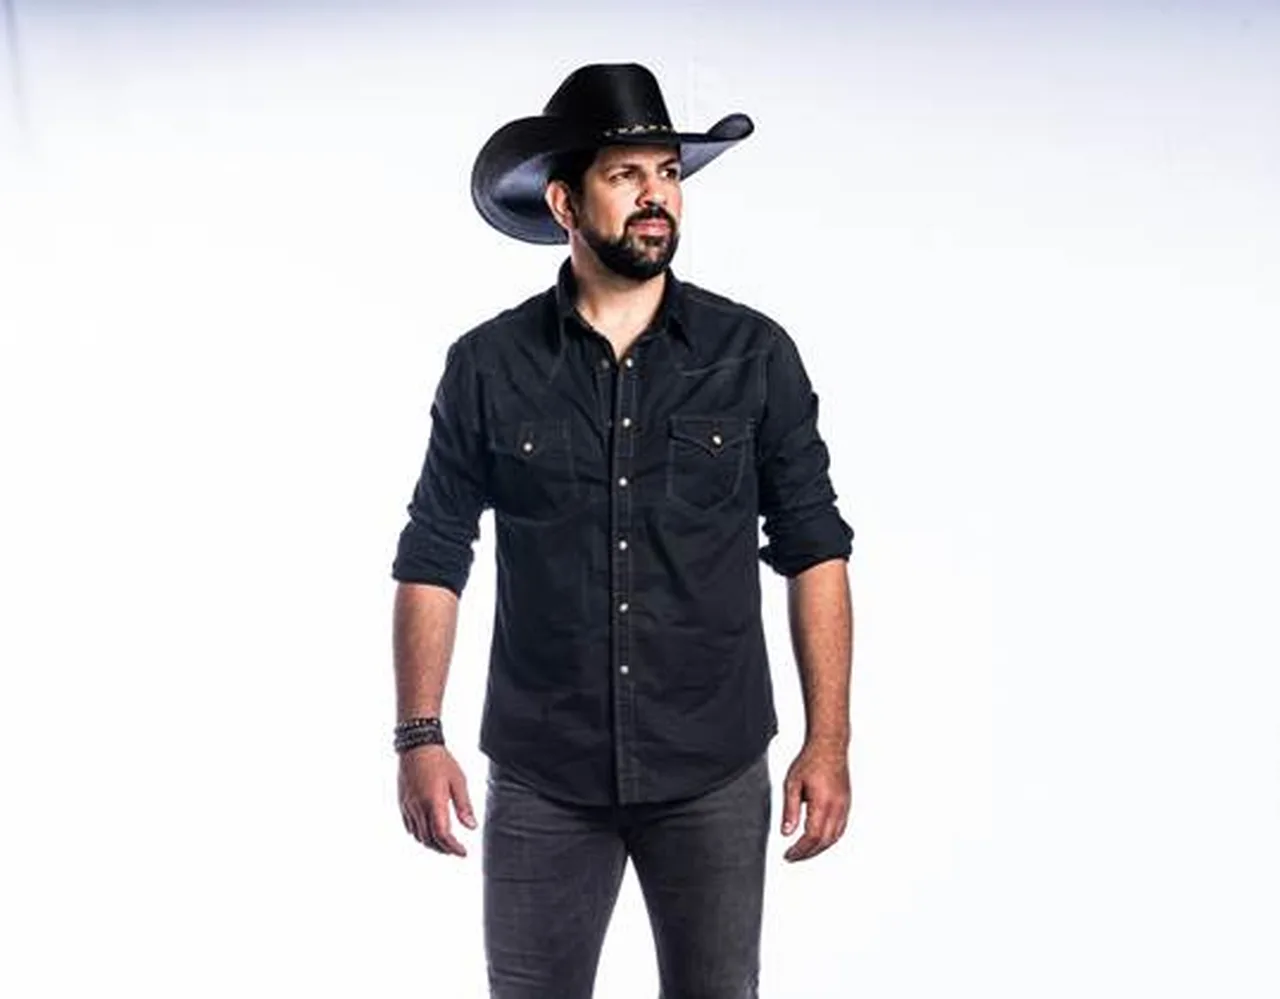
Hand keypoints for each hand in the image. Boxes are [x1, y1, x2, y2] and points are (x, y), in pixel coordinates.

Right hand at [398, 744, 476, 856]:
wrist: (417, 746)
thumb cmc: (440, 761)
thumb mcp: (458, 781)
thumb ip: (464, 806)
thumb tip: (471, 826)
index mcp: (434, 803)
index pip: (442, 835)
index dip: (453, 847)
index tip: (463, 852)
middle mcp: (418, 808)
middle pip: (430, 839)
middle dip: (443, 849)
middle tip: (455, 850)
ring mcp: (408, 806)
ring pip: (418, 836)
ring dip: (431, 844)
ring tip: (444, 844)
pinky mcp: (403, 803)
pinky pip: (409, 827)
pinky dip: (420, 835)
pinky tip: (428, 832)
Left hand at [779, 741, 850, 861]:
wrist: (829, 746)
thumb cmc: (811, 761)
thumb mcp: (792, 784)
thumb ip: (790, 810)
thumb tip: (786, 832)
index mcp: (822, 803)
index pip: (812, 836)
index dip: (800, 850)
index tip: (789, 854)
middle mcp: (836, 807)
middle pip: (824, 841)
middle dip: (808, 853)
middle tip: (793, 856)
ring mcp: (844, 807)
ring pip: (834, 838)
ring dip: (819, 849)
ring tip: (804, 852)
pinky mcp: (846, 804)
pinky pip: (840, 829)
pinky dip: (829, 840)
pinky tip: (819, 840)